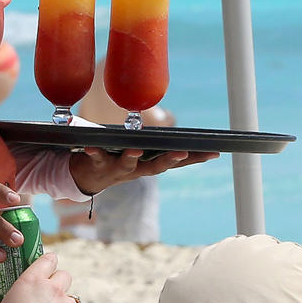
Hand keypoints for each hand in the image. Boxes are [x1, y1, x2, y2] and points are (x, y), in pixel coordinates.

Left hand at [68, 148, 217, 195]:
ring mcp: (118, 169)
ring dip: (132, 158)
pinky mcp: (98, 165)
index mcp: (151, 164)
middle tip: (182, 153)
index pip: (177, 162)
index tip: (214, 152)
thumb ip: (157, 144)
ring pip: (127, 165)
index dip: (196, 158)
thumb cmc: (120, 158)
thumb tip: (176, 125)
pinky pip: (96, 158)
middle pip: (157, 167)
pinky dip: (94, 152)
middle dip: (170, 160)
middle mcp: (137, 170)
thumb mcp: (142, 152)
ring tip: (135, 150)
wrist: (87, 177)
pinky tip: (90, 146)